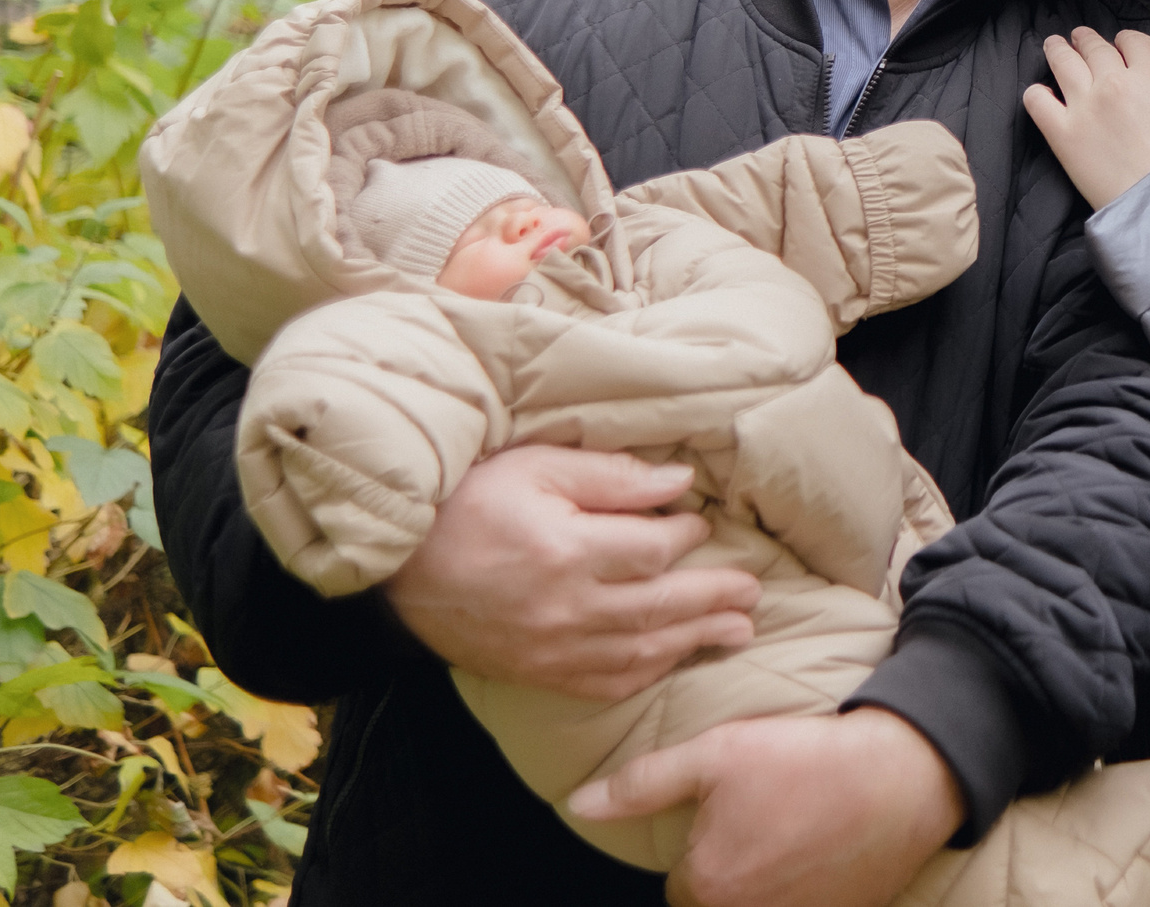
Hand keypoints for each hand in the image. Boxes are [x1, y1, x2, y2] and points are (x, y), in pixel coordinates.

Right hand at [383, 445, 758, 700]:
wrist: (396, 565)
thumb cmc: (467, 502)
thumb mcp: (536, 466)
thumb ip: (611, 476)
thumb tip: (678, 482)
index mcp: (567, 551)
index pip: (653, 549)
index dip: (686, 535)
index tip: (702, 521)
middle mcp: (565, 608)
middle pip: (660, 606)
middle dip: (714, 598)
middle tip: (753, 591)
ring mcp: (551, 649)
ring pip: (641, 652)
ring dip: (695, 641)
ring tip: (738, 630)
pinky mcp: (536, 673)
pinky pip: (604, 684)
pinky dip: (646, 674)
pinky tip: (672, 660)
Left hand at [568, 707, 964, 906]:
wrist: (902, 774)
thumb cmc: (806, 760)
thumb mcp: (716, 754)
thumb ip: (642, 783)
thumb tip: (577, 805)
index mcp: (706, 885)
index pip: (681, 880)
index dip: (708, 838)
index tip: (741, 806)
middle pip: (721, 897)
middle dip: (736, 864)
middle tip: (774, 814)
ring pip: (762, 903)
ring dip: (772, 877)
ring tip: (801, 830)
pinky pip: (805, 905)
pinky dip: (811, 886)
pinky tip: (828, 847)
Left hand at [1020, 28, 1149, 209]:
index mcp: (1149, 76)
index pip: (1132, 41)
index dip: (1124, 40)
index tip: (1120, 45)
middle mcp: (1114, 82)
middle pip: (1094, 47)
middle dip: (1086, 40)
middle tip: (1079, 38)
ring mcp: (1084, 105)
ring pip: (1063, 61)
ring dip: (1057, 50)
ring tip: (1054, 46)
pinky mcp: (1062, 132)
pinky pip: (1038, 101)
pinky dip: (1036, 93)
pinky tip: (1041, 93)